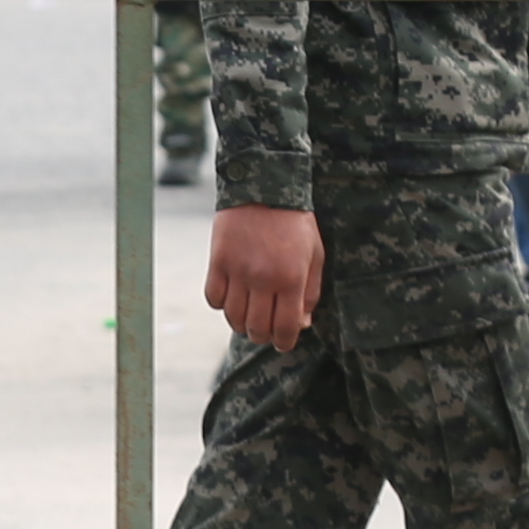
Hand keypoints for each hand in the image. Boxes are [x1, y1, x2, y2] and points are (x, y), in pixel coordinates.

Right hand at [203, 203, 324, 348]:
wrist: (264, 187)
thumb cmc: (295, 223)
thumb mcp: (314, 256)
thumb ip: (310, 293)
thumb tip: (300, 324)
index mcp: (291, 278)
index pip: (285, 327)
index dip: (284, 342)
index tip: (283, 342)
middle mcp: (263, 278)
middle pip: (257, 327)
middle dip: (262, 336)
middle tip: (265, 330)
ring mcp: (238, 270)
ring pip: (233, 317)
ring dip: (241, 324)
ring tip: (247, 317)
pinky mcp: (218, 260)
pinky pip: (214, 298)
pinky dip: (221, 304)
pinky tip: (231, 297)